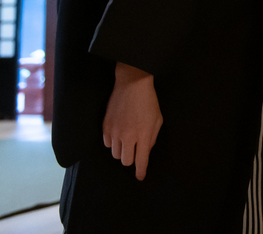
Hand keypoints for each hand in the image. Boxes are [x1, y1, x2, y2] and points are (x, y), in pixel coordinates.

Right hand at [102, 62, 162, 180]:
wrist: (132, 84)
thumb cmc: (148, 101)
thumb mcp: (157, 120)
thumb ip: (151, 138)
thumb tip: (145, 152)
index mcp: (143, 135)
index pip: (141, 160)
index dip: (141, 171)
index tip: (140, 177)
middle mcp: (128, 136)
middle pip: (126, 161)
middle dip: (131, 159)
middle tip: (134, 150)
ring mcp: (115, 132)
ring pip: (115, 154)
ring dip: (122, 150)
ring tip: (127, 139)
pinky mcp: (105, 127)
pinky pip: (107, 144)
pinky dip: (113, 142)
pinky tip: (118, 132)